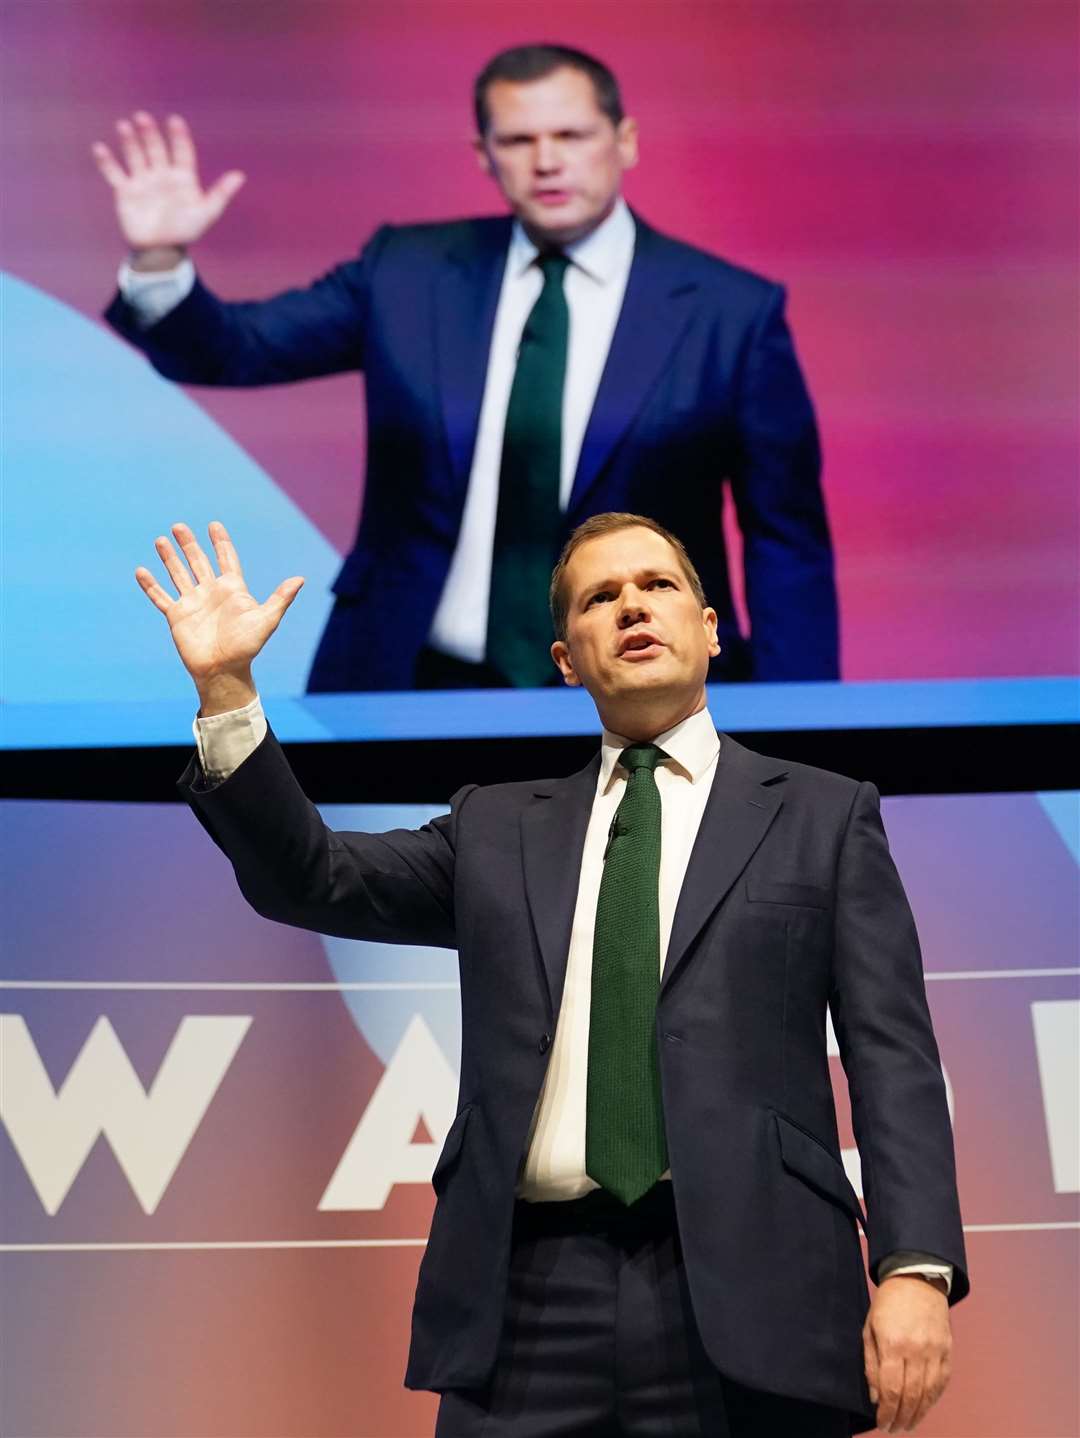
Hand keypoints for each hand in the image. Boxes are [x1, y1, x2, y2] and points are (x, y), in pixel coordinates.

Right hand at [91, 112, 245, 259]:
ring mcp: (142, 180)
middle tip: (143, 118)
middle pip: (155, 148)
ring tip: (124, 126)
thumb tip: (240, 175)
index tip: (174, 121)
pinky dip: (106, 162)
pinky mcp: (125, 190)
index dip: (178, 136)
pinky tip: (100, 149)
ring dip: (129, 141)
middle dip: (149, 133)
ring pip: (134, 154)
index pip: (181, 151)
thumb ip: (220, 194)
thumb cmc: (185, 233)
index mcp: (182, 177)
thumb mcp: (205, 213)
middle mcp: (161, 174)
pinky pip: (114, 173)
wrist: (160, 252)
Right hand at [136, 521, 302, 712]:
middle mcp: (211, 593)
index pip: (226, 560)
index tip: (214, 525)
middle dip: (189, 544)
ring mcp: (193, 603)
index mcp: (232, 590)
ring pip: (178, 574)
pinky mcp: (177, 616)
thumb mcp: (267, 620)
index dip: (221, 543)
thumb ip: (280, 598)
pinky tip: (141, 570)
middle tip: (179, 526)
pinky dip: (150, 585)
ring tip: (160, 540)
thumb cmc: (247, 647)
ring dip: (169, 558)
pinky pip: (161, 597)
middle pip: (198, 562)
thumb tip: (300, 579)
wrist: (223, 670)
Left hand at [863, 1275, 951, 1432]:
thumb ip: (871, 1365)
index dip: (887, 1412)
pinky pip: (942, 1383)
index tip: (883, 1424)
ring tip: (908, 1424)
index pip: (890, 1389)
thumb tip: (876, 1397)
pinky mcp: (947, 1351)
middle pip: (911, 1395)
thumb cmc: (887, 1305)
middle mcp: (916, 1350)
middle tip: (894, 1428)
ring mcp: (934, 1351)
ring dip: (918, 1414)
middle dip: (901, 1417)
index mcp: (893, 1344)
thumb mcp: (869, 1329)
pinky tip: (924, 1407)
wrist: (917, 1280)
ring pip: (929, 1393)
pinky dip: (933, 1399)